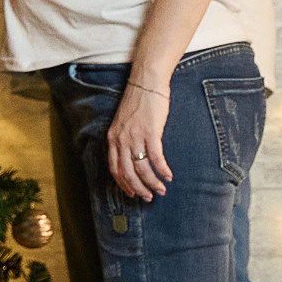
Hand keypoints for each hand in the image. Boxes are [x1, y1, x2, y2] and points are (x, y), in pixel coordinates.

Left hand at [104, 75, 173, 200]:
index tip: (132, 193)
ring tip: (161, 190)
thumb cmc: (138, 102)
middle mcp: (121, 140)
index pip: (114, 168)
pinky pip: (156, 158)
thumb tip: (133, 155)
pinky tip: (168, 175)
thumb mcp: (124, 122)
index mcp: (113, 138)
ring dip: (152, 182)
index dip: (123, 183)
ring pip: (142, 168)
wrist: (146, 83)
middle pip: (128, 172)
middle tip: (148, 197)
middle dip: (139, 188)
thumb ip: (124, 139)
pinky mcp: (150, 133)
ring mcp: (135, 137)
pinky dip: (162, 170)